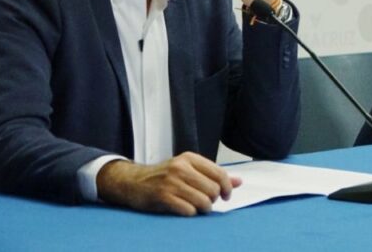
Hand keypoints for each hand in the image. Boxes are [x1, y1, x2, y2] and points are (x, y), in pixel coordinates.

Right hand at [97, 152, 240, 215]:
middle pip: (212, 190)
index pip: (219, 174)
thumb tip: (239, 182)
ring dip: (203, 209)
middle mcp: (181, 167)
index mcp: (190, 158)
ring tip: (196, 208)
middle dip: (212, 200)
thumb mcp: (188, 170)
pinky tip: (185, 210)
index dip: (226, 188)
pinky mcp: (162, 196)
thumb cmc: (164, 177)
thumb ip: (213, 176)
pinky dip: (190, 213)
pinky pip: (188, 210)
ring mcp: (171, 182)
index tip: (225, 196)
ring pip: (203, 201)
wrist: (132, 182)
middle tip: (205, 202)